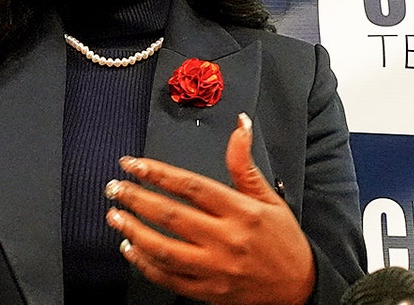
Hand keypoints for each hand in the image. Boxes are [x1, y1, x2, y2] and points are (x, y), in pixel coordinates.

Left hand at [105, 113, 315, 304]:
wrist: (300, 290)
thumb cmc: (283, 241)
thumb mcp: (268, 198)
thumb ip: (244, 164)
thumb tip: (240, 125)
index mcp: (241, 212)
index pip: (191, 187)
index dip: (158, 173)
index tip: (133, 164)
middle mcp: (227, 240)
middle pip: (171, 216)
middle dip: (137, 199)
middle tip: (114, 188)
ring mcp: (216, 269)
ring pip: (164, 249)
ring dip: (134, 231)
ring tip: (114, 216)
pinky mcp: (209, 293)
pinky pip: (169, 278)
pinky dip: (145, 264)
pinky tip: (130, 249)